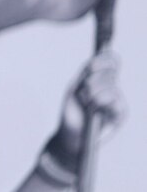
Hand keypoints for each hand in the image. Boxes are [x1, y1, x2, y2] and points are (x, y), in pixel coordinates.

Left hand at [45, 49, 124, 171]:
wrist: (71, 133)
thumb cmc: (72, 110)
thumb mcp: (74, 88)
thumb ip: (85, 74)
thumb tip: (93, 61)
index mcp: (101, 78)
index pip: (112, 61)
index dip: (104, 59)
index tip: (90, 66)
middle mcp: (112, 87)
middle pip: (110, 71)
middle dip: (92, 80)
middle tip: (82, 94)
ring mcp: (118, 100)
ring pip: (111, 86)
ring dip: (93, 94)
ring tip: (86, 104)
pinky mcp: (121, 114)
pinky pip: (115, 101)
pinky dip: (100, 103)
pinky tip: (93, 110)